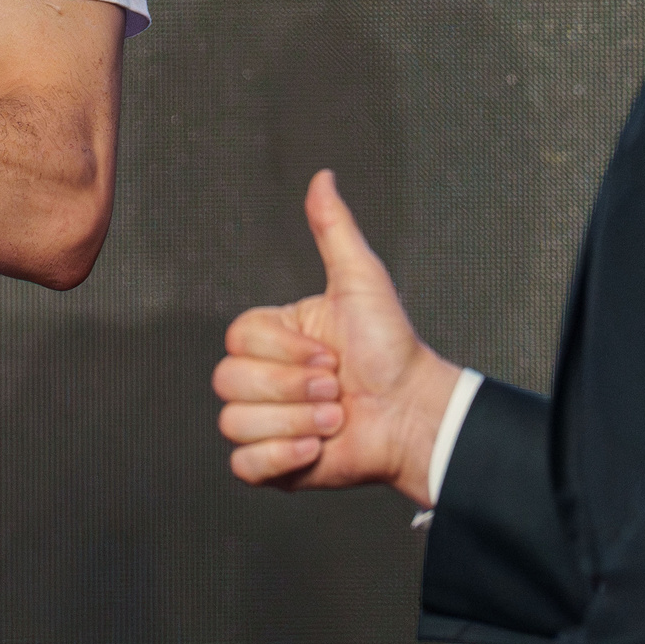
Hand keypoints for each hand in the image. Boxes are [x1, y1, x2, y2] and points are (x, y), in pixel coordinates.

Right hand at [212, 169, 461, 504]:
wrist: (415, 414)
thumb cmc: (393, 349)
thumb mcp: (361, 281)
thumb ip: (334, 229)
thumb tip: (322, 178)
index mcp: (273, 337)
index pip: (238, 339)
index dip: (284, 350)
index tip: (329, 352)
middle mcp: (263, 378)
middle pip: (229, 381)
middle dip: (292, 387)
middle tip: (335, 386)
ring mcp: (266, 422)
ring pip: (235, 422)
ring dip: (295, 422)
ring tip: (335, 418)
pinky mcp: (273, 465)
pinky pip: (243, 465)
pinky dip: (280, 456)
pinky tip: (317, 446)